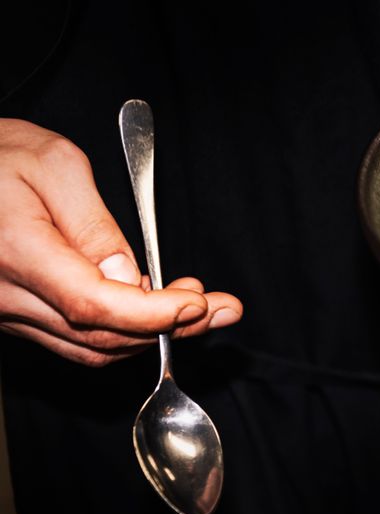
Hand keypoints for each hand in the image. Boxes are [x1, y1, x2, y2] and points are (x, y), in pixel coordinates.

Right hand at [0, 118, 242, 365]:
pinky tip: (158, 313)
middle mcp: (6, 296)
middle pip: (99, 336)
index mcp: (16, 252)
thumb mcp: (54, 165)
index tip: (199, 303)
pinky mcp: (14, 316)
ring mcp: (6, 312)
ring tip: (204, 311)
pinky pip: (73, 340)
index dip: (153, 314)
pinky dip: (123, 333)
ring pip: (88, 348)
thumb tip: (130, 279)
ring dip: (152, 336)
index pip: (93, 305)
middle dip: (170, 328)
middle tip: (223, 308)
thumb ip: (95, 226)